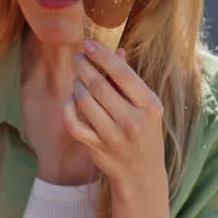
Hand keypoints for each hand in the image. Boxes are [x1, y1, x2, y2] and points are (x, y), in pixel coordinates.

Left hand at [63, 41, 165, 186]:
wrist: (142, 173)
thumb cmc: (144, 132)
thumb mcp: (145, 106)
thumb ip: (128, 80)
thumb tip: (116, 51)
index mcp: (150, 106)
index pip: (123, 74)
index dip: (102, 56)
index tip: (88, 44)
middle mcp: (132, 121)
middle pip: (99, 86)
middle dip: (83, 67)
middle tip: (78, 58)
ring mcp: (113, 137)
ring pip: (84, 102)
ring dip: (76, 85)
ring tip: (78, 79)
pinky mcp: (96, 148)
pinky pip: (73, 123)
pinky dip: (67, 108)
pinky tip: (71, 100)